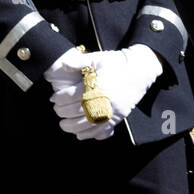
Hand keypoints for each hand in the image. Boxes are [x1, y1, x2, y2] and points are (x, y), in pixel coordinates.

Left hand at [44, 45, 162, 140]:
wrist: (139, 71)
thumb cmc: (117, 63)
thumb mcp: (98, 58)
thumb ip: (80, 62)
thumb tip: (63, 64)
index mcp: (97, 85)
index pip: (72, 96)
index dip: (59, 99)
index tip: (53, 99)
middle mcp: (104, 100)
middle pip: (77, 112)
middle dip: (63, 113)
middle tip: (57, 110)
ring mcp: (112, 111)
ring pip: (87, 125)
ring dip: (72, 127)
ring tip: (63, 124)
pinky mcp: (118, 118)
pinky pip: (101, 132)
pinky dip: (88, 135)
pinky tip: (79, 133)